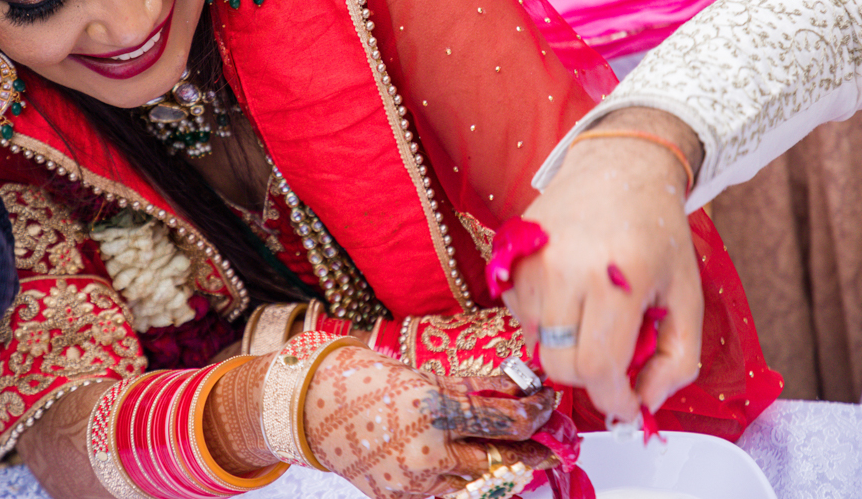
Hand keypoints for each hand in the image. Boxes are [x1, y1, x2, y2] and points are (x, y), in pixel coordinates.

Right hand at [305, 346, 555, 498]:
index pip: (506, 421)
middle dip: (536, 451)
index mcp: (433, 409)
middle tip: (554, 442)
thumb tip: (516, 386)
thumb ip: (472, 386)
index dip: (537, 412)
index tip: (549, 403)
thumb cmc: (361, 378)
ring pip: (480, 485)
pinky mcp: (400, 498)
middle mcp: (428, 451)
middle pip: (503, 459)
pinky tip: (478, 469)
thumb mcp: (421, 373)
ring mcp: (414, 481)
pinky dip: (468, 483)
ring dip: (506, 470)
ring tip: (521, 457)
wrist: (307, 408)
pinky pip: (448, 495)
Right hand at [502, 108, 703, 421]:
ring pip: (538, 342)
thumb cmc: (657, 233)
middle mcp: (565, 270)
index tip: (627, 406)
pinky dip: (545, 321)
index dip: (614, 401)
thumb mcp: (687, 297)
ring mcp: (530, 262)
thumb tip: (645, 404)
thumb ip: (677, 360)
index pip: (597, 369)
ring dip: (566, 344)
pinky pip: (521, 315)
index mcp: (616, 280)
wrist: (618, 168)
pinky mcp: (509, 256)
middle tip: (612, 358)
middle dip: (589, 377)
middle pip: (560, 364)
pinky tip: (569, 294)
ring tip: (593, 315)